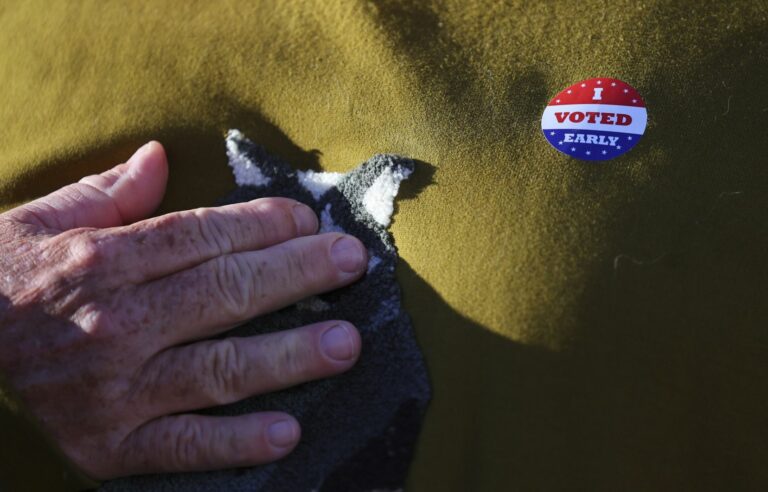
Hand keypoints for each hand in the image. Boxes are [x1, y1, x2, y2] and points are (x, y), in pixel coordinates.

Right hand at [0, 142, 366, 479]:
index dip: (264, 225)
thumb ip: (111, 191)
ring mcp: (115, 390)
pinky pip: (183, 446)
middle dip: (297, 275)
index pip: (201, 236)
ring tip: (345, 343)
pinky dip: (235, 443)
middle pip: (224, 292)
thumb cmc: (12, 277)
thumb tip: (161, 155)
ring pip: (218, 368)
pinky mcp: (110, 445)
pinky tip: (287, 433)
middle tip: (352, 263)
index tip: (310, 220)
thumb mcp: (46, 220)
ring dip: (289, 356)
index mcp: (104, 260)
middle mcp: (115, 322)